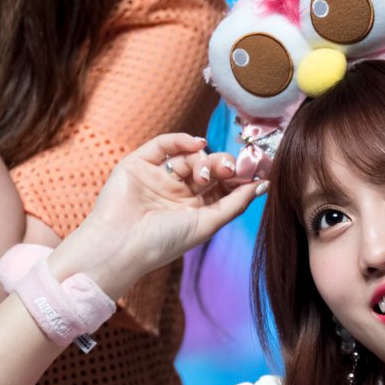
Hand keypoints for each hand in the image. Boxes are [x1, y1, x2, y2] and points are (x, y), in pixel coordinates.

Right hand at [53, 134, 265, 298]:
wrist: (120, 244)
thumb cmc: (164, 241)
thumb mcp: (207, 223)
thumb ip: (235, 203)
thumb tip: (263, 184)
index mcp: (194, 209)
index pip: (222, 186)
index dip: (239, 176)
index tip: (257, 169)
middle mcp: (177, 192)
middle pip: (208, 169)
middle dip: (223, 165)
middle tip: (230, 167)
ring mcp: (158, 177)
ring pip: (188, 157)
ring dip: (203, 159)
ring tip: (205, 173)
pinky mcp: (138, 164)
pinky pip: (162, 145)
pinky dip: (181, 140)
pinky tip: (196, 143)